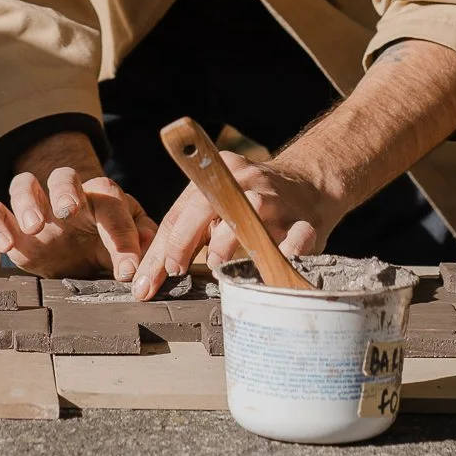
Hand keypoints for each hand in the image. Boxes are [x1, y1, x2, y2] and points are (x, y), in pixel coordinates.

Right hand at [0, 130, 157, 280]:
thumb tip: (151, 248)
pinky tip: (4, 243)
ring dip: (27, 201)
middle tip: (67, 210)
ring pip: (24, 185)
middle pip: (64, 177)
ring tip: (33, 226)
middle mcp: (68, 197)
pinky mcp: (11, 225)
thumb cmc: (107, 241)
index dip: (122, 236)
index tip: (127, 271)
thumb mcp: (130, 242)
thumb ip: (143, 241)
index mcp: (102, 201)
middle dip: (65, 191)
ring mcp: (36, 208)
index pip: (113, 207)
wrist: (75, 247)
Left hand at [131, 150, 325, 300]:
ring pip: (250, 212)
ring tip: (217, 267)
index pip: (180, 212)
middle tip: (174, 270)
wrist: (309, 185)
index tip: (145, 280)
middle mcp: (245, 181)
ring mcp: (277, 199)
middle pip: (205, 205)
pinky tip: (273, 265)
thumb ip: (188, 234)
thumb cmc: (251, 204)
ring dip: (228, 241)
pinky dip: (286, 252)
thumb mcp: (217, 208)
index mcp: (218, 175)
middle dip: (183, 240)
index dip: (161, 247)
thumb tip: (148, 275)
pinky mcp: (306, 221)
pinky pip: (298, 236)